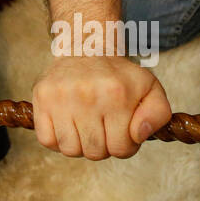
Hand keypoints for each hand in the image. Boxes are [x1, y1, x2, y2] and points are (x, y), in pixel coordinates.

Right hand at [32, 54, 170, 159]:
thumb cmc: (120, 76)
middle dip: (103, 146)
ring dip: (80, 145)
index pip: (120, 149)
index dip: (124, 146)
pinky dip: (58, 140)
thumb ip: (158, 114)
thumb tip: (139, 135)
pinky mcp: (41, 98)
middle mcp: (87, 95)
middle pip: (94, 152)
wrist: (87, 47)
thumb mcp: (150, 88)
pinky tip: (69, 125)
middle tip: (104, 128)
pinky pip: (47, 141)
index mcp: (117, 95)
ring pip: (70, 150)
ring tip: (86, 126)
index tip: (122, 131)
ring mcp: (61, 97)